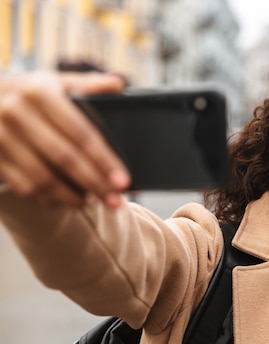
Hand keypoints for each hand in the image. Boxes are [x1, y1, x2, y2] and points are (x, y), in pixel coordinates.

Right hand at [0, 71, 129, 206]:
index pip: (80, 132)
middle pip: (65, 158)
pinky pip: (23, 186)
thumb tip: (119, 83)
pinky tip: (64, 202)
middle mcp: (16, 112)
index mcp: (39, 92)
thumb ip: (86, 84)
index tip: (123, 180)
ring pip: (43, 177)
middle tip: (115, 201)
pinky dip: (47, 199)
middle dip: (94, 183)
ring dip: (71, 196)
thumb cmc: (26, 92)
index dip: (104, 159)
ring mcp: (0, 135)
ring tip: (93, 203)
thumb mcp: (52, 81)